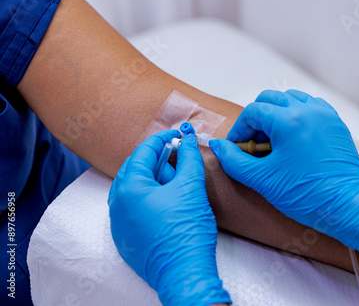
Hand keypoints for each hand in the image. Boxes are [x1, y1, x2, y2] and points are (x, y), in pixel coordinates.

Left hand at [108, 130, 230, 304]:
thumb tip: (188, 138)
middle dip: (158, 160)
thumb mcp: (191, 188)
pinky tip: (169, 203)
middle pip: (135, 169)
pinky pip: (134, 208)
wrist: (185, 274)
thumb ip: (189, 158)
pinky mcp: (127, 238)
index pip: (143, 152)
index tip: (178, 134)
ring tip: (177, 184)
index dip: (163, 139)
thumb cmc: (186, 232)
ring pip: (135, 189)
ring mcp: (119, 224)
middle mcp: (117, 205)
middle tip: (179, 159)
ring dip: (155, 180)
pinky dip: (150, 199)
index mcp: (128, 189)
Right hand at [209, 90, 358, 267]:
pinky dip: (297, 115)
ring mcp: (325, 114)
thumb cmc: (306, 195)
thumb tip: (217, 145)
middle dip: (256, 119)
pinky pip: (310, 107)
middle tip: (254, 144)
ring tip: (274, 141)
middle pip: (270, 98)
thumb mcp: (262, 179)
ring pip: (291, 99)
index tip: (237, 148)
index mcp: (288, 121)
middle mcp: (308, 110)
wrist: (346, 206)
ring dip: (276, 114)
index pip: (252, 112)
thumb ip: (234, 160)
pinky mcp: (336, 123)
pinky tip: (294, 138)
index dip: (239, 130)